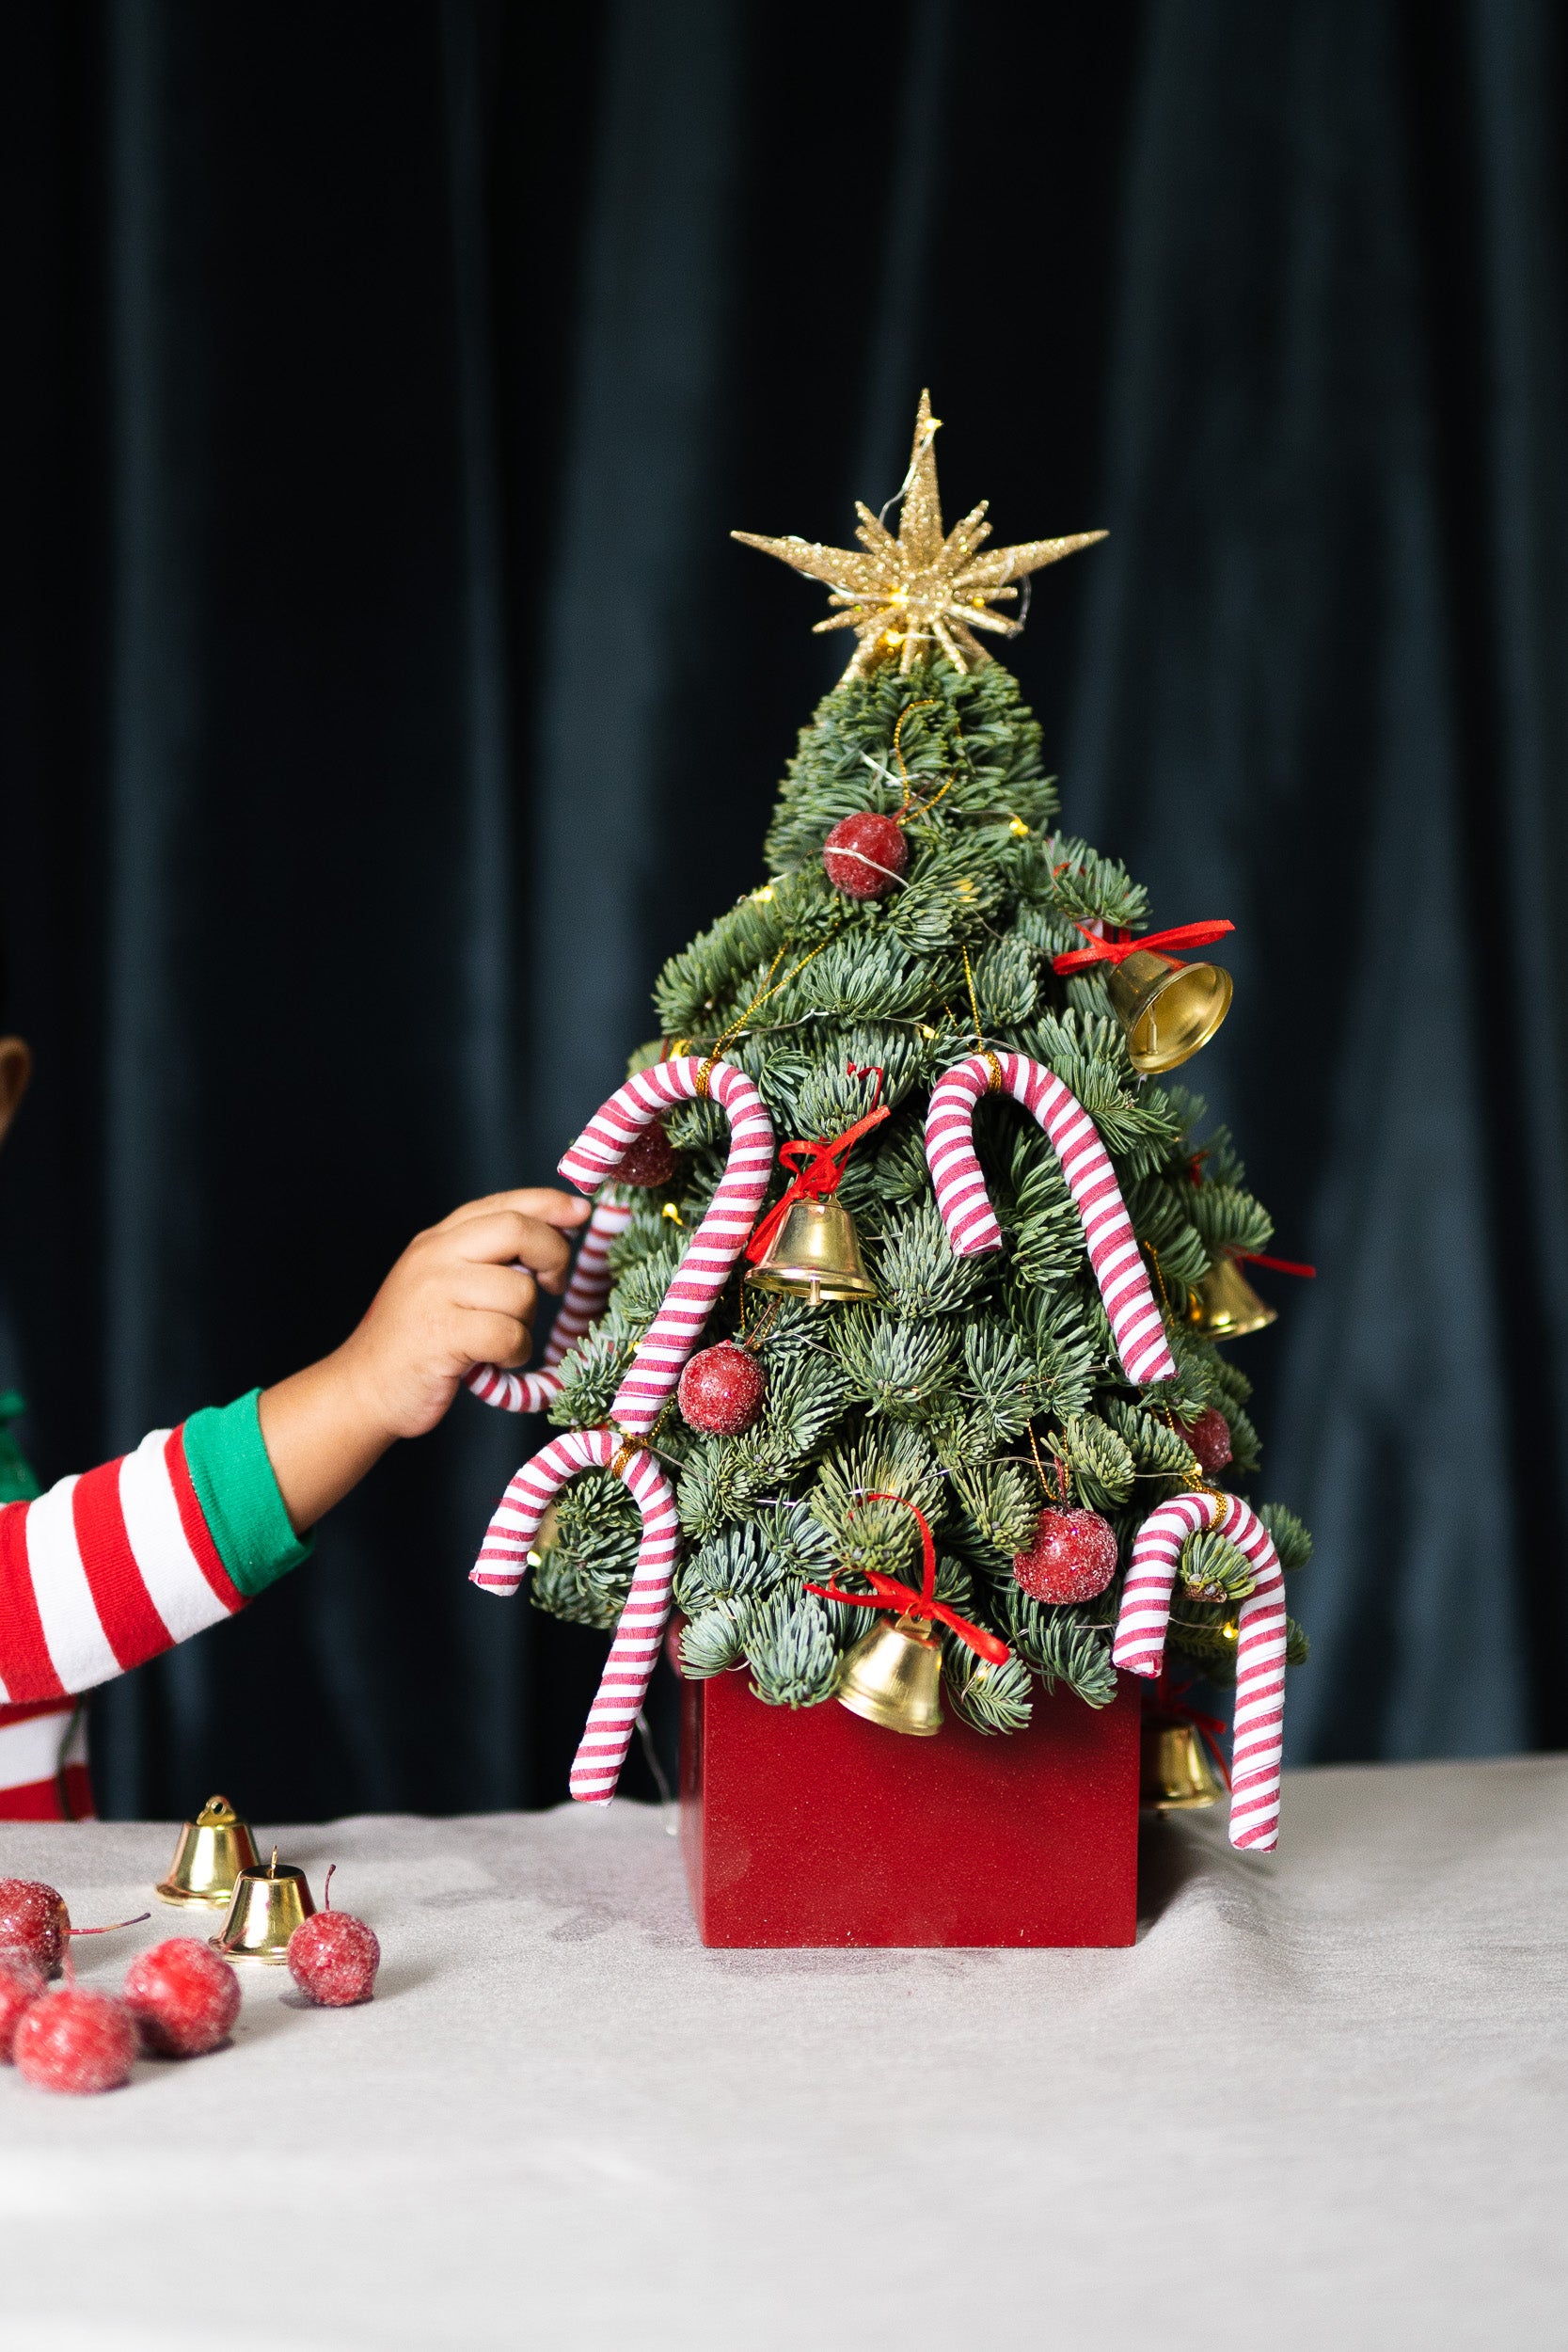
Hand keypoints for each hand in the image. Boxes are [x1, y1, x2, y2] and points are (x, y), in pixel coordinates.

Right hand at [257, 1188, 591, 1530]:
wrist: (363, 1389)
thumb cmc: (415, 1341)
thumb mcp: (442, 1283)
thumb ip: (484, 1258)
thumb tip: (552, 1239)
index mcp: (438, 1239)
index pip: (503, 1203)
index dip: (548, 1203)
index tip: (579, 1213)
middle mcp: (435, 1256)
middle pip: (518, 1230)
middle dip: (553, 1254)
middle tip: (554, 1284)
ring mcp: (436, 1292)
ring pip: (520, 1290)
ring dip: (526, 1322)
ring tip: (499, 1338)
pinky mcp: (442, 1333)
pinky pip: (508, 1334)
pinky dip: (514, 1352)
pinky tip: (495, 1360)